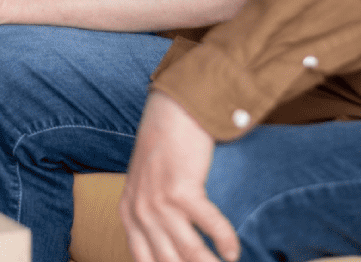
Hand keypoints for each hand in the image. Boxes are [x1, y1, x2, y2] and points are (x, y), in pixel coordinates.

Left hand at [119, 92, 238, 261]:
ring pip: (191, 254)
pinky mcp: (182, 191)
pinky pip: (211, 227)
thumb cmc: (164, 151)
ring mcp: (159, 202)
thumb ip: (149, 218)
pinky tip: (232, 251)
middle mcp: (139, 212)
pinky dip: (225, 242)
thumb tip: (174, 253)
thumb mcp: (143, 187)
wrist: (171, 113)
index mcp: (128, 214)